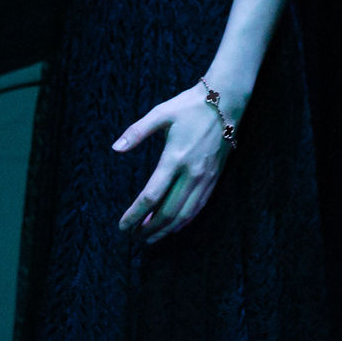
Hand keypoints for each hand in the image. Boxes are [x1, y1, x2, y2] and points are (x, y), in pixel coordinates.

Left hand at [113, 82, 237, 244]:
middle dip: (148, 229)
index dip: (135, 215)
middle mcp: (191, 173)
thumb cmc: (189, 106)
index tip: (123, 226)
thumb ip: (136, 132)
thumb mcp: (160, 113)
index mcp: (174, 158)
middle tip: (133, 237)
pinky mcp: (214, 179)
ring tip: (149, 238)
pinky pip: (198, 207)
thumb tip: (115, 148)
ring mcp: (205, 178)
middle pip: (168, 212)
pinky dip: (183, 222)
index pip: (151, 196)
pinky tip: (173, 226)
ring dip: (165, 230)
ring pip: (184, 215)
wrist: (226, 102)